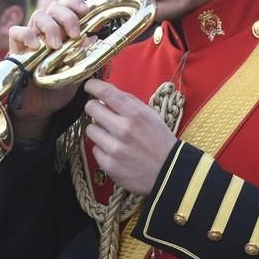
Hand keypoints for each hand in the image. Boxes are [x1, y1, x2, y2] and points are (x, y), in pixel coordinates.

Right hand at [7, 0, 90, 137]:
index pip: (66, 8)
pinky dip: (26, 35)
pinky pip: (16, 32)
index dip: (75, 3)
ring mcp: (31, 39)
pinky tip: (36, 46)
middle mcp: (46, 31)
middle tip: (74, 34)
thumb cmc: (58, 88)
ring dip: (50, 27)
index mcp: (62, 32)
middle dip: (67, 16)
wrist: (40, 109)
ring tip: (56, 45)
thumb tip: (94, 38)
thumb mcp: (77, 73)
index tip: (85, 11)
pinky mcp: (16, 50)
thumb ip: (85, 57)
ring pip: (38, 16)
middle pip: (53, 7)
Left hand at [84, 79, 177, 195]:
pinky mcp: (108, 165)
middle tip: (100, 112)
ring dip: (98, 130)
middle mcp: (123, 129)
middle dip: (94, 108)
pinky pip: (94, 149)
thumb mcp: (151, 115)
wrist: (169, 173)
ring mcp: (114, 148)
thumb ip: (129, 102)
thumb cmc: (160, 141)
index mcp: (135, 114)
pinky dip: (103, 149)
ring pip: (90, 129)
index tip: (89, 86)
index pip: (105, 92)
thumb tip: (107, 92)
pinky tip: (116, 151)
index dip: (92, 86)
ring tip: (112, 136)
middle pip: (91, 108)